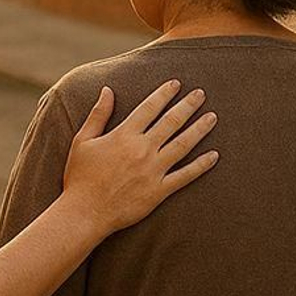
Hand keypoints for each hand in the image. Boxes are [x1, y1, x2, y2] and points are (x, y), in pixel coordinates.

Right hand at [61, 81, 219, 233]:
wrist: (85, 211)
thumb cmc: (80, 176)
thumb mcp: (83, 140)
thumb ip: (98, 114)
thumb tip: (107, 90)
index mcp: (124, 135)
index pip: (149, 107)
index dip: (164, 94)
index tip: (176, 84)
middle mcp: (142, 149)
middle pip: (171, 121)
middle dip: (188, 105)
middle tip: (201, 94)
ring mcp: (153, 170)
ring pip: (183, 145)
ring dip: (199, 129)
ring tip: (212, 117)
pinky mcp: (159, 191)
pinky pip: (185, 176)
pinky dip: (201, 165)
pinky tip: (214, 155)